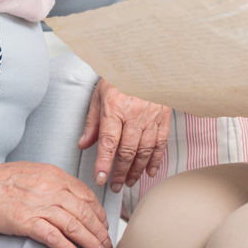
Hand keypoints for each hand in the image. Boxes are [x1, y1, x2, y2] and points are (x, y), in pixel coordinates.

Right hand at [0, 157, 112, 247]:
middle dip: (100, 230)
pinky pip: (53, 236)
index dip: (99, 212)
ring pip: (74, 225)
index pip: (86, 194)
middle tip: (106, 242)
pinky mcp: (27, 221)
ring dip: (90, 241)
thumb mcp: (34, 172)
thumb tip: (69, 196)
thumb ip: (53, 182)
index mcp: (54, 175)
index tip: (103, 223)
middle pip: (85, 211)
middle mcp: (50, 188)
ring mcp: (39, 205)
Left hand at [79, 78, 171, 192]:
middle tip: (114, 186)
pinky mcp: (164, 117)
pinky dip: (156, 160)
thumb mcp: (99, 95)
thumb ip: (92, 122)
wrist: (144, 61)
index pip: (108, 142)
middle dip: (120, 172)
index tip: (100, 179)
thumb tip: (83, 144)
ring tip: (129, 182)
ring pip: (145, 151)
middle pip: (128, 151)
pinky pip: (161, 143)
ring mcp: (151, 116)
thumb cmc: (119, 77)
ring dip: (137, 170)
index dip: (104, 163)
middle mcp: (134, 114)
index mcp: (115, 108)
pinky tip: (150, 172)